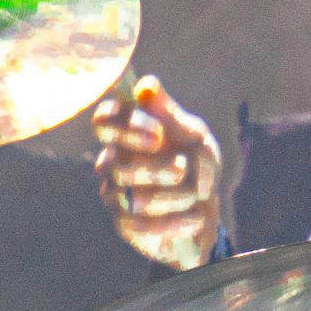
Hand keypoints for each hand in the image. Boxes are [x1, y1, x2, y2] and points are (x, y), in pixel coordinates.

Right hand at [93, 75, 222, 267]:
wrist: (207, 210)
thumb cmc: (197, 166)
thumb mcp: (194, 137)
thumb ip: (170, 114)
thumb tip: (146, 85)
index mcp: (127, 134)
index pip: (103, 121)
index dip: (127, 129)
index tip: (158, 136)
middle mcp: (113, 162)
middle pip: (115, 165)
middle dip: (156, 169)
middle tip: (181, 168)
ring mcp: (115, 195)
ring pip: (131, 197)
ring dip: (174, 196)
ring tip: (196, 195)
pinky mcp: (125, 225)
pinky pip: (141, 225)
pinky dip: (176, 222)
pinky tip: (195, 218)